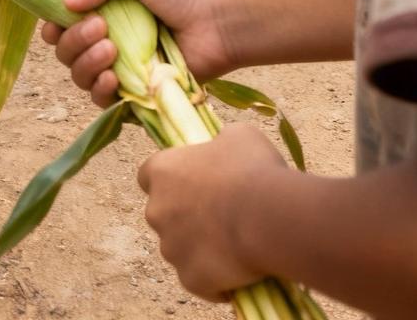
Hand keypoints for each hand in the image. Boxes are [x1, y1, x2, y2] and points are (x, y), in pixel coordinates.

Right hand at [40, 0, 232, 106]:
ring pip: (78, 75)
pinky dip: (99, 90)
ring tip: (111, 50)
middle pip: (65, 49)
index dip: (54, 22)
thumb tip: (65, 3)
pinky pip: (101, 100)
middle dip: (74, 39)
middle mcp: (108, 36)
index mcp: (105, 6)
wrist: (221, 21)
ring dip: (85, 63)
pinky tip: (111, 78)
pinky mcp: (137, 92)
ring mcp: (121, 66)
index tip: (61, 17)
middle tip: (101, 27)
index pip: (63, 20)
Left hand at [139, 123, 284, 299]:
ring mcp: (171, 248)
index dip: (170, 180)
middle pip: (164, 214)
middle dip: (184, 216)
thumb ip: (218, 143)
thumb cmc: (252, 168)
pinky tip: (238, 272)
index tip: (192, 183)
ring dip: (199, 247)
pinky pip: (199, 281)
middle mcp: (157, 210)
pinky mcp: (191, 279)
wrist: (268, 217)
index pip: (148, 175)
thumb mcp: (237, 136)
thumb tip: (221, 147)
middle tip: (219, 215)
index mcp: (162, 170)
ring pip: (180, 249)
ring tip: (234, 244)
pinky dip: (214, 280)